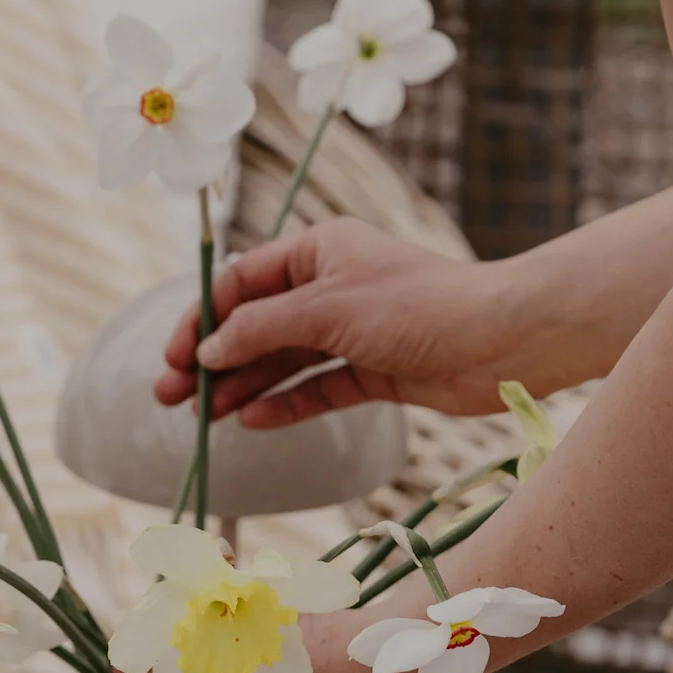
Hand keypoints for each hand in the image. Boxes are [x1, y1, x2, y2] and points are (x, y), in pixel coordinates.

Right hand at [153, 218, 517, 426]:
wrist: (503, 342)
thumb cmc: (419, 306)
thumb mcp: (328, 309)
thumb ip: (262, 329)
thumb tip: (209, 350)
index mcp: (319, 251)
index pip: (242, 282)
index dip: (203, 318)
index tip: (174, 356)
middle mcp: (332, 288)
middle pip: (256, 325)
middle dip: (212, 359)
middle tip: (170, 397)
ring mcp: (352, 331)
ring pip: (282, 360)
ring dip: (240, 386)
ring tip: (201, 418)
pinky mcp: (373, 371)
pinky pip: (316, 387)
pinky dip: (284, 403)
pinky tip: (250, 421)